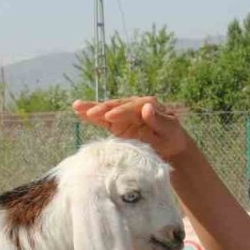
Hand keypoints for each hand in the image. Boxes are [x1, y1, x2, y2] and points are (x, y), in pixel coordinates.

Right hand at [72, 96, 194, 160]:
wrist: (169, 145)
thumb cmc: (171, 137)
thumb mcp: (170, 129)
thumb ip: (159, 120)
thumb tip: (147, 107)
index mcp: (147, 104)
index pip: (131, 107)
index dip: (121, 112)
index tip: (111, 116)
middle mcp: (132, 106)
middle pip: (116, 106)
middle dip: (103, 109)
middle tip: (92, 113)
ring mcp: (123, 115)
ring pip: (106, 111)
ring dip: (92, 109)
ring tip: (77, 106)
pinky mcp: (116, 124)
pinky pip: (102, 120)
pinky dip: (91, 116)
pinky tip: (78, 111)